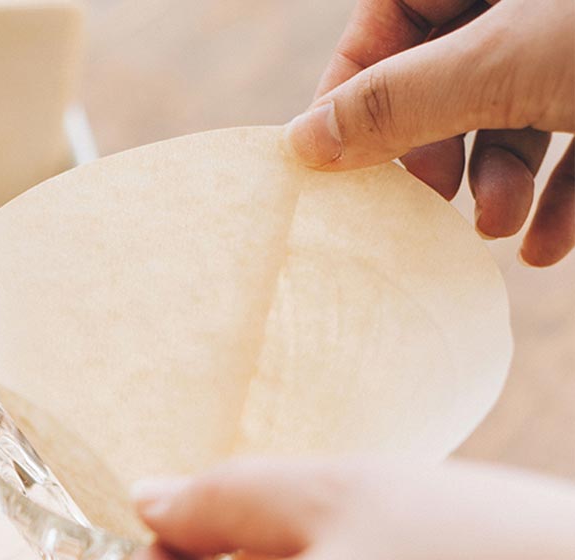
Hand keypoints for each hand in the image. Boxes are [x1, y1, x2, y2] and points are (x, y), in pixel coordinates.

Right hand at [285, 0, 573, 266]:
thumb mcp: (502, 66)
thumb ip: (399, 103)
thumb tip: (304, 140)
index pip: (392, 12)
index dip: (355, 82)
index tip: (333, 157)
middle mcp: (529, 6)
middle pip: (447, 75)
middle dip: (436, 151)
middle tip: (427, 196)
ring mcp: (571, 52)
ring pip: (511, 118)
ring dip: (498, 187)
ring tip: (499, 225)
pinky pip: (567, 149)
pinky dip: (553, 200)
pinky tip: (544, 243)